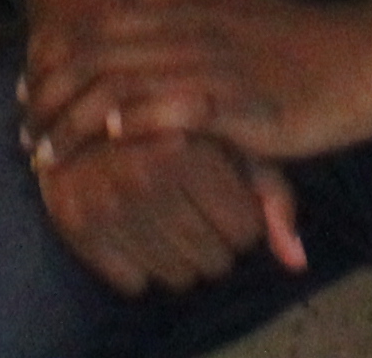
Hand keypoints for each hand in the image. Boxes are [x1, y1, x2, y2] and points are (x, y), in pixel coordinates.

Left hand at [25, 0, 371, 169]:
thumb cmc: (306, 41)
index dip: (55, 54)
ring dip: (76, 122)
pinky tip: (113, 142)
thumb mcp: (236, 7)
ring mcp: (215, 61)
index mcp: (188, 5)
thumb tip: (136, 2)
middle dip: (50, 95)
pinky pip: (179, 107)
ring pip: (124, 83)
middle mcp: (192, 27)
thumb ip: (186, 3)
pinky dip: (140, 121)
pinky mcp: (242, 101)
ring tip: (47, 156)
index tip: (28, 86)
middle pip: (98, 55)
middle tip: (24, 132)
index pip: (101, 23)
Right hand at [33, 126, 303, 294]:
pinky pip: (132, 282)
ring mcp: (105, 201)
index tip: (227, 194)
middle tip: (197, 206)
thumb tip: (297, 262)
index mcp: (187, 146)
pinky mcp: (73, 220)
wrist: (86, 89)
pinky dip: (141, 264)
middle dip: (216, 240)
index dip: (242, 217)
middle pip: (214, 260)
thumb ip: (270, 192)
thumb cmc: (174, 115)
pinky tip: (138, 226)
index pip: (244, 231)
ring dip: (183, 256)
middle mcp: (143, 175)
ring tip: (171, 215)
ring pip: (177, 277)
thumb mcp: (226, 134)